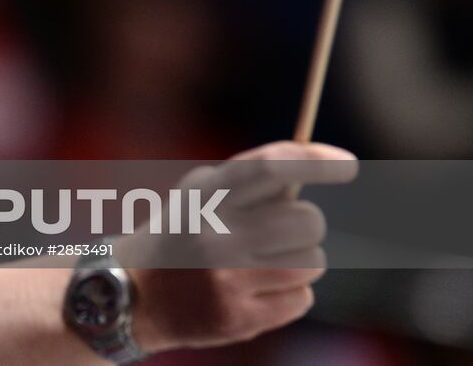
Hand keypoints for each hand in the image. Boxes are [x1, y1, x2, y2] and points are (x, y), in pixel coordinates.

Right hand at [121, 140, 357, 351]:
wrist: (133, 296)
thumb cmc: (179, 235)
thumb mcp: (198, 197)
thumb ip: (247, 183)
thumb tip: (312, 163)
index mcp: (204, 198)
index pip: (269, 168)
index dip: (314, 162)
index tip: (348, 163)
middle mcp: (215, 236)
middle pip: (308, 221)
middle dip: (305, 225)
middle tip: (282, 232)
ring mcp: (228, 281)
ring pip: (312, 262)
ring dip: (299, 261)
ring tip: (263, 265)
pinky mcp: (240, 319)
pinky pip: (303, 299)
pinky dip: (290, 294)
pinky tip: (256, 292)